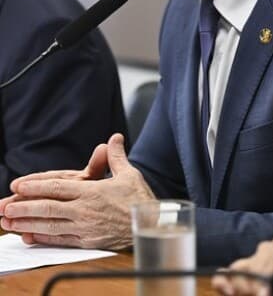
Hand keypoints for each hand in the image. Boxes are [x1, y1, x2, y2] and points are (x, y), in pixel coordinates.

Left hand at [0, 133, 155, 249]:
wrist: (151, 225)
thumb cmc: (140, 199)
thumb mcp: (129, 174)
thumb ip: (115, 156)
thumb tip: (114, 138)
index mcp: (93, 191)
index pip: (58, 187)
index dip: (35, 187)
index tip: (18, 185)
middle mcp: (85, 210)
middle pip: (48, 208)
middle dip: (23, 206)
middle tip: (4, 206)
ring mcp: (84, 227)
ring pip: (49, 225)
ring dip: (26, 223)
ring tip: (8, 221)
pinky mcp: (86, 241)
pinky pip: (59, 239)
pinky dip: (41, 238)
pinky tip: (28, 235)